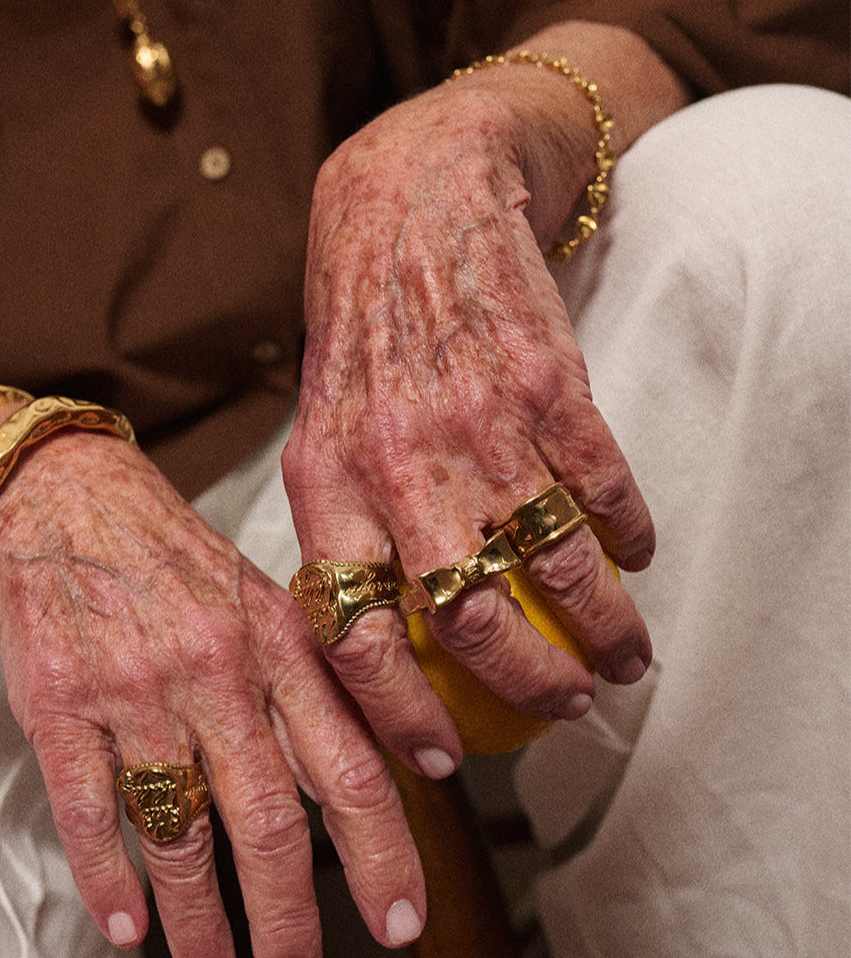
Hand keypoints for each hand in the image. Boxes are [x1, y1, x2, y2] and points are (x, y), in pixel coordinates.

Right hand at [0, 429, 425, 957]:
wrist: (59, 498)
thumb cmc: (175, 563)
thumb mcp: (267, 603)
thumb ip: (322, 687)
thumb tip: (406, 768)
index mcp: (282, 646)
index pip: (350, 768)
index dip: (384, 854)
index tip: (402, 924)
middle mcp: (218, 670)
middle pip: (269, 821)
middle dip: (289, 921)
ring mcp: (136, 689)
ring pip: (179, 830)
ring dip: (201, 921)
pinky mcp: (58, 704)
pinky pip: (89, 810)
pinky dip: (111, 880)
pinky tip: (128, 930)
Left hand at [282, 64, 655, 777]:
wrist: (411, 195)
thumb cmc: (362, 332)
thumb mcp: (319, 429)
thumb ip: (345, 526)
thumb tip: (376, 644)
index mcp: (324, 484)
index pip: (349, 632)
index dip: (397, 713)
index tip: (444, 761)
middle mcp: (395, 460)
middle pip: (468, 618)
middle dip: (530, 684)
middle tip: (568, 706)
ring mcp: (475, 418)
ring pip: (554, 563)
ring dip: (605, 625)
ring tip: (627, 654)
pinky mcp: (546, 377)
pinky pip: (603, 485)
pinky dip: (630, 533)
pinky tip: (637, 550)